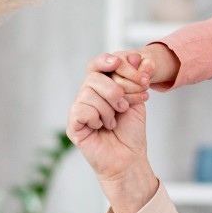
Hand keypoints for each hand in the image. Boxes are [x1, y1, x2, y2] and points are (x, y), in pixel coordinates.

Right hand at [67, 54, 158, 212]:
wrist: (129, 157)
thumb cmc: (131, 130)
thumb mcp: (138, 99)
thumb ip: (135, 78)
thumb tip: (135, 55)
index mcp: (101, 86)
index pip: (97, 64)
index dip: (107, 61)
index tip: (119, 63)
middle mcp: (87, 95)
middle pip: (94, 77)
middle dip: (117, 89)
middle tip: (126, 105)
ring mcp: (78, 109)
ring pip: (88, 92)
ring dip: (109, 108)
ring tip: (114, 121)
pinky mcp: (73, 124)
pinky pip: (81, 109)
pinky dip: (97, 117)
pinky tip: (102, 127)